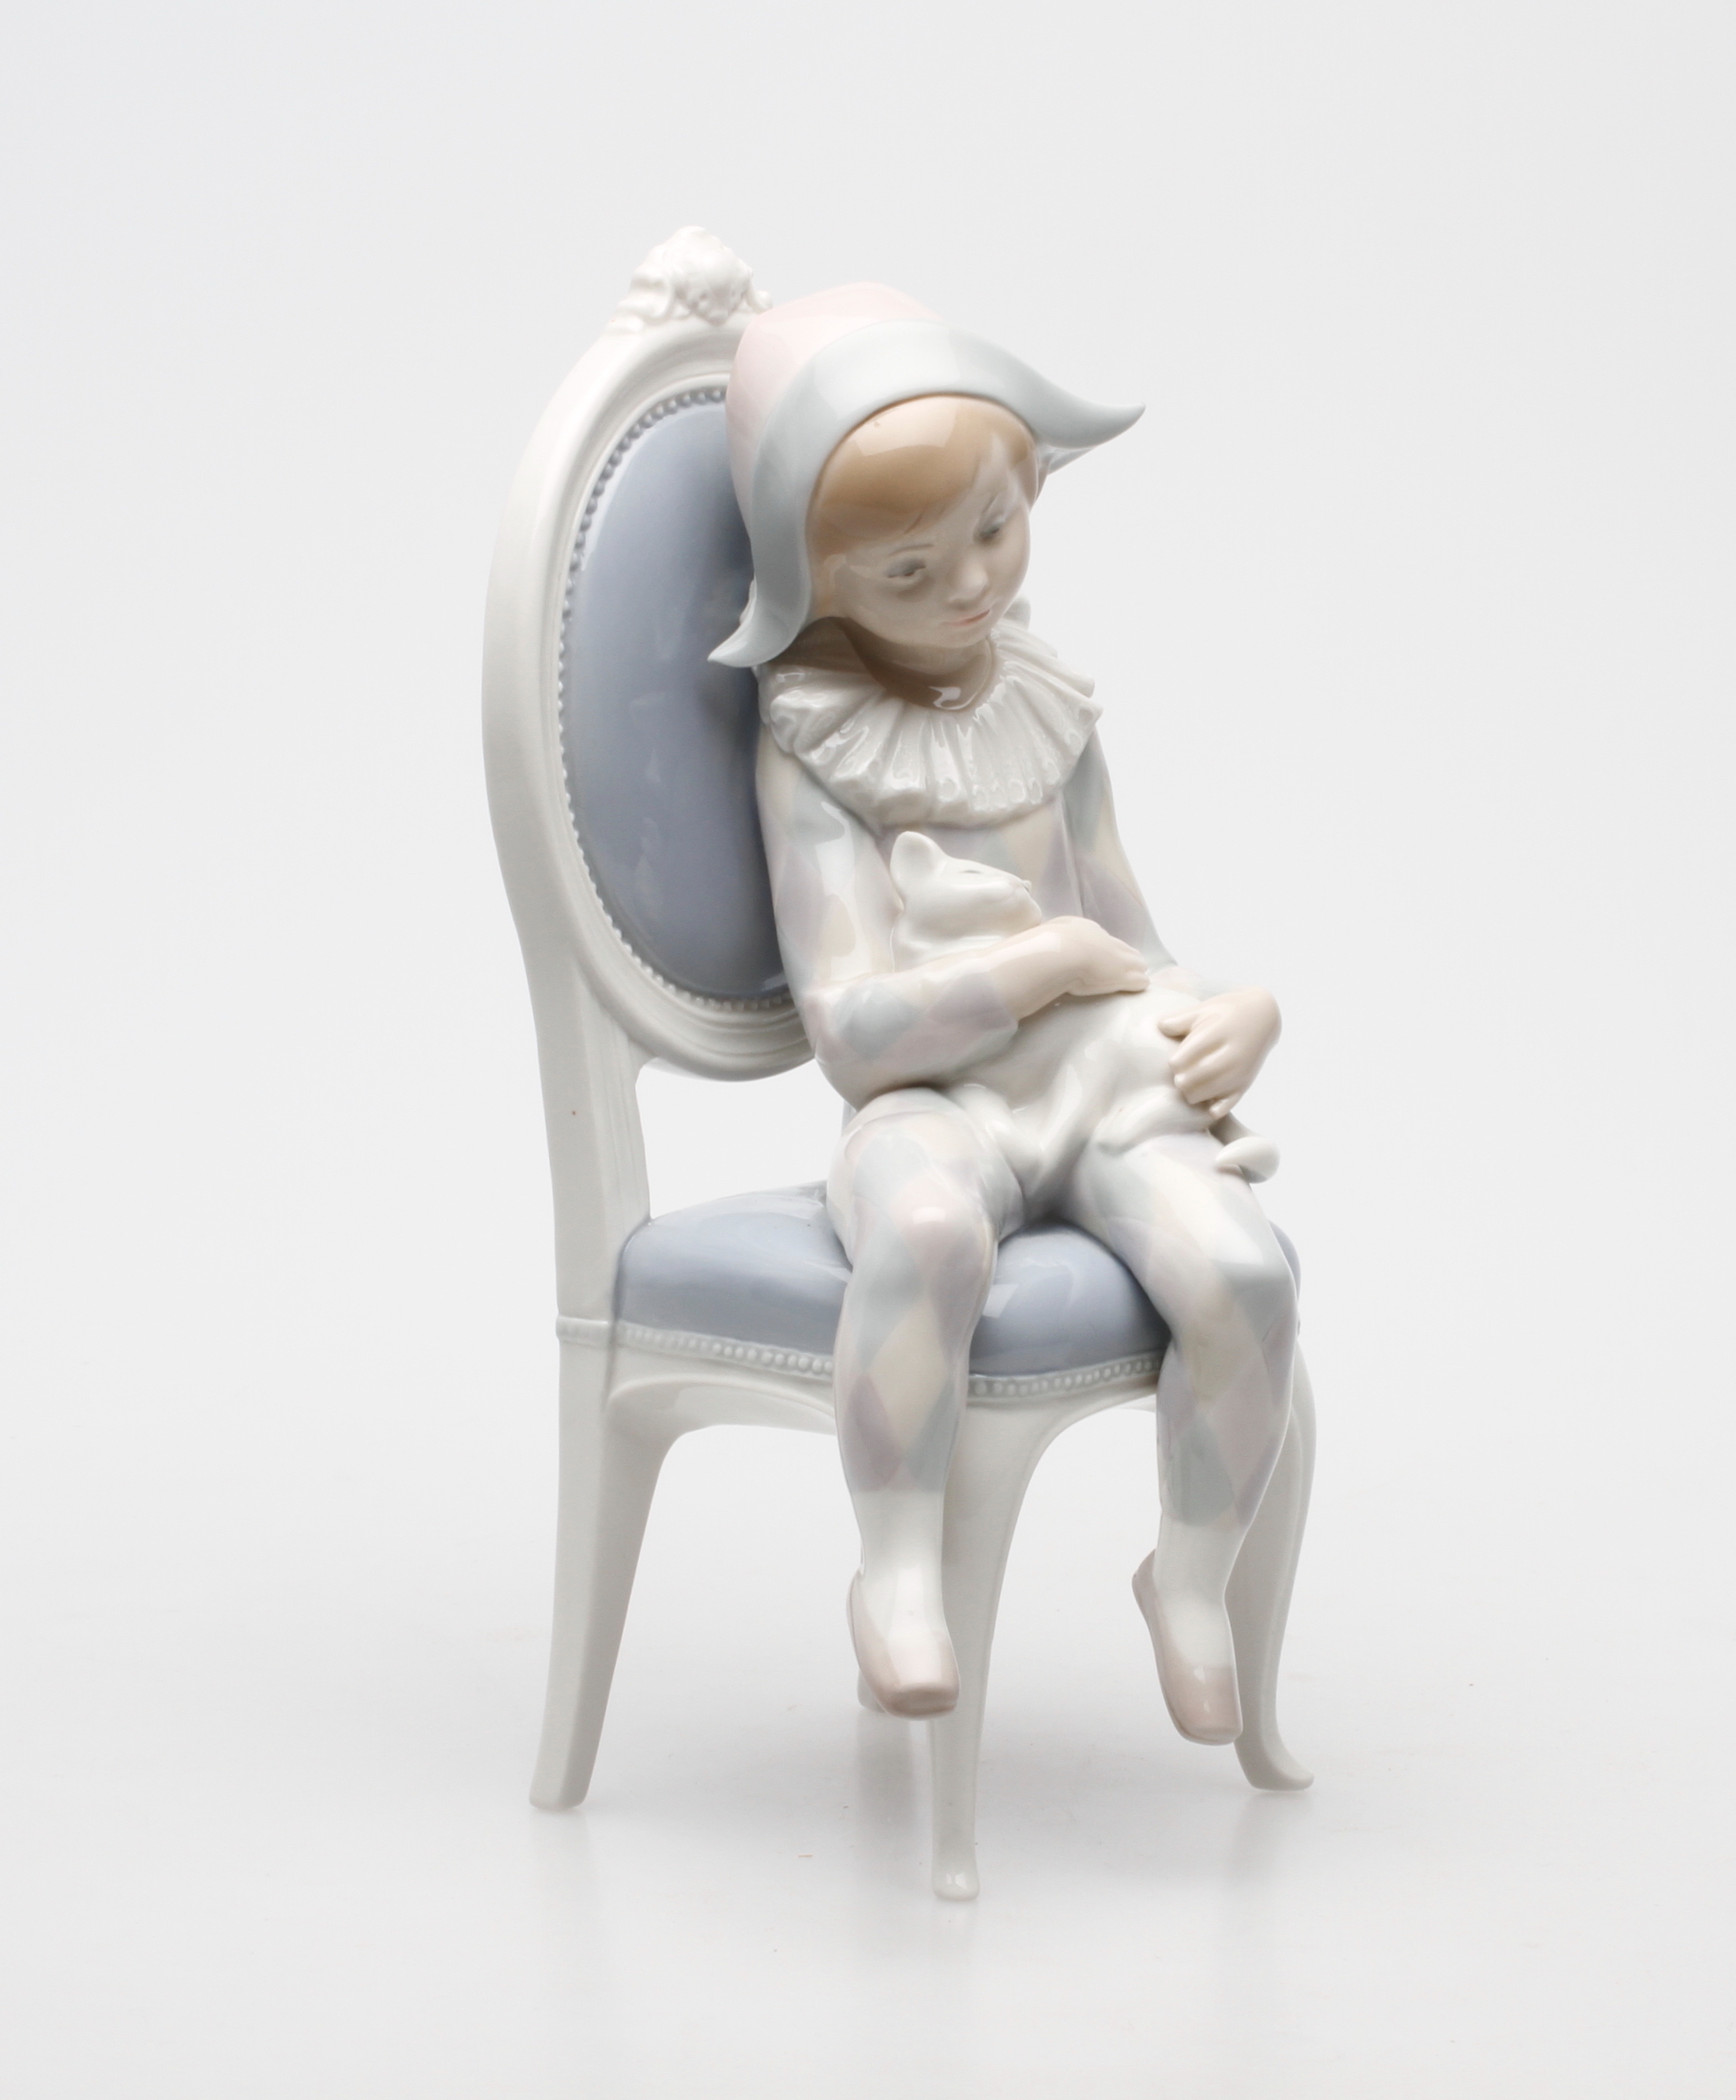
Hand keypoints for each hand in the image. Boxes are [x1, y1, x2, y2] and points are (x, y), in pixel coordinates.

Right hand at [1041, 917, 1150, 998]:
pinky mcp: (1123, 976)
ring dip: (1136, 971)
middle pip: (1126, 949)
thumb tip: (1037, 942)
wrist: (1060, 953)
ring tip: (1134, 980)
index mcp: (1087, 930)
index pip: (1103, 939)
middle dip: (1127, 959)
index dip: (1105, 950)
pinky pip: (1139, 980)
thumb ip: (1048, 939)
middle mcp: (1106, 941)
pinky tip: (1138, 989)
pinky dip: (1138, 985)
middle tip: (1124, 971)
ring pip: (1138, 963)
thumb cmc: (1047, 945)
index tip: (1101, 959)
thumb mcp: (1045, 936)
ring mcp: (1118, 958)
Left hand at [1159, 986, 1280, 1115]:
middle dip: (1180, 1079)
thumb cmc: (1227, 1013)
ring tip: (1191, 1082)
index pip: (1184, 1059)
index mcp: (1217, 1035)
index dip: (1174, 1062)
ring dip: (1191, 1092)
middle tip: (1181, 1073)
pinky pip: (1226, 1105)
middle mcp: (1230, 1055)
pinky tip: (1208, 1101)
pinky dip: (1214, 1107)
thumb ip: (1180, 1019)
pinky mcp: (1245, 1084)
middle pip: (1191, 1079)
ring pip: (1203, 1094)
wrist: (1263, 1017)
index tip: (1175, 1059)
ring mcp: (1239, 1072)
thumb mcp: (1204, 1008)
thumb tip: (1159, 1027)